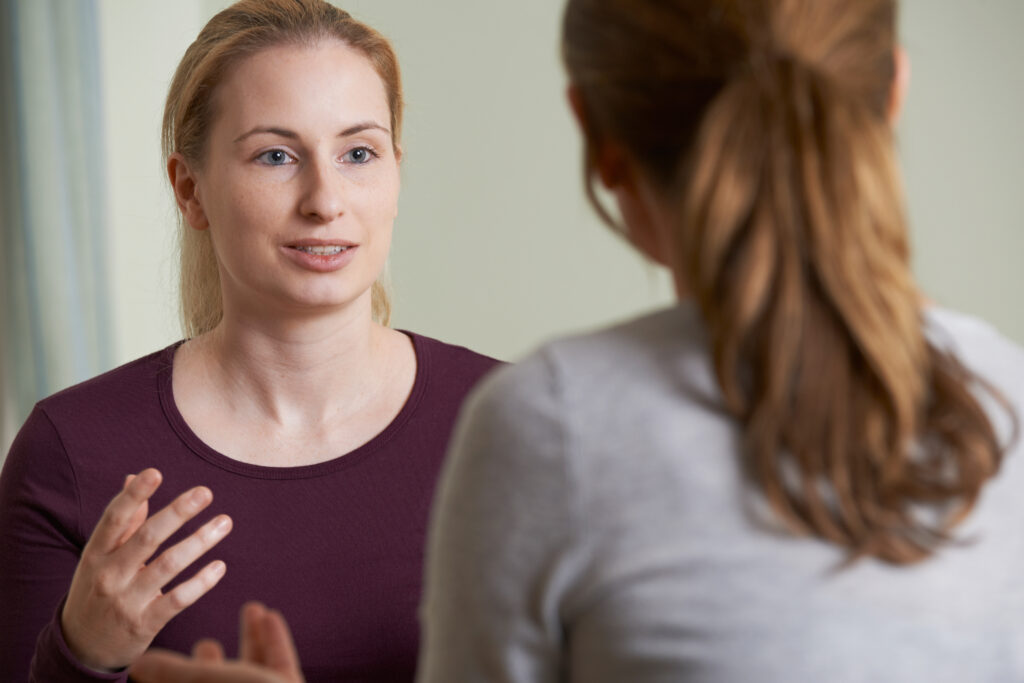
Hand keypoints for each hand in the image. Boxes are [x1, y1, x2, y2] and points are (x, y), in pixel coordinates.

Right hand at [61, 468, 232, 671]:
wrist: (81, 646)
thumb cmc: (97, 588)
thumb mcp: (100, 556)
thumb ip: (123, 521)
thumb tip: (133, 476)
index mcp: (96, 553)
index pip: (114, 519)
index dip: (133, 495)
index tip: (155, 472)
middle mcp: (109, 575)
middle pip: (147, 538)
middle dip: (177, 513)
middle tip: (205, 492)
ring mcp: (126, 600)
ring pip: (168, 565)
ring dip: (200, 541)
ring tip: (225, 522)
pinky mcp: (144, 623)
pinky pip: (178, 599)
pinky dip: (201, 582)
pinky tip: (220, 565)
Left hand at [130, 602, 304, 682]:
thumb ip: (170, 673)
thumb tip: (139, 665)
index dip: (167, 676)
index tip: (159, 658)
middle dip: (211, 662)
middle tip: (205, 643)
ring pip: (252, 671)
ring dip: (250, 638)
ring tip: (250, 609)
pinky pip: (279, 663)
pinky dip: (274, 639)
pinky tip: (270, 615)